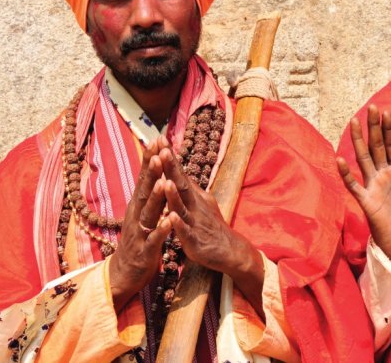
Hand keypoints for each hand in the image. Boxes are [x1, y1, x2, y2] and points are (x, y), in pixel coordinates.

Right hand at [109, 137, 172, 310]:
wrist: (124, 274)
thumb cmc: (138, 240)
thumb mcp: (143, 214)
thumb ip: (148, 194)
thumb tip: (154, 172)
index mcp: (138, 206)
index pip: (145, 178)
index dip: (150, 159)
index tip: (157, 139)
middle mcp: (136, 215)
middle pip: (143, 189)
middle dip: (150, 171)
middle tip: (157, 151)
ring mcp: (139, 232)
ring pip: (148, 212)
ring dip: (154, 196)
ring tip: (162, 181)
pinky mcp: (145, 250)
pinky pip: (155, 238)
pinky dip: (162, 229)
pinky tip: (170, 220)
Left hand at [158, 144, 264, 315]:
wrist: (230, 251)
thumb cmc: (211, 226)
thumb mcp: (201, 203)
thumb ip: (189, 188)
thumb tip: (178, 170)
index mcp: (195, 197)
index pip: (181, 173)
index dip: (170, 158)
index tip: (160, 139)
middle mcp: (196, 205)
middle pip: (182, 184)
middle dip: (172, 168)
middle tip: (163, 150)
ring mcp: (196, 223)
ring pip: (183, 207)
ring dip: (174, 194)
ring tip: (165, 181)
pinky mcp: (195, 241)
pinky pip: (185, 232)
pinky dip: (179, 224)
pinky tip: (172, 218)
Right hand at [337, 105, 390, 273]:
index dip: (389, 130)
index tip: (386, 112)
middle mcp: (383, 177)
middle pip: (377, 147)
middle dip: (374, 128)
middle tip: (372, 107)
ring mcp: (373, 187)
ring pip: (364, 159)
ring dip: (358, 141)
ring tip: (353, 122)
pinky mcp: (366, 201)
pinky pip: (354, 185)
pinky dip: (346, 174)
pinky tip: (340, 159)